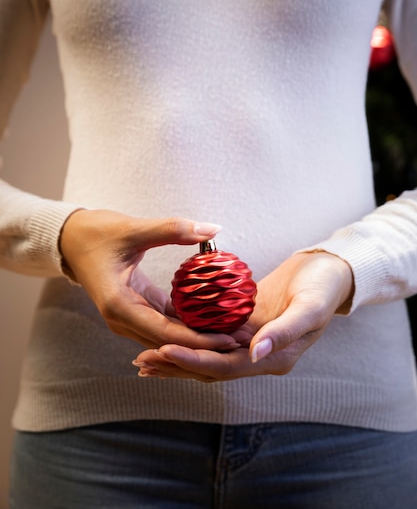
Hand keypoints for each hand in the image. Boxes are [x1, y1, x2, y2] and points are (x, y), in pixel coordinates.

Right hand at [59, 209, 237, 350]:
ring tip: (235, 333)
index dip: (200, 339)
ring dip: (199, 337)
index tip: (230, 339)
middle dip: (206, 344)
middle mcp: (122, 320)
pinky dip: (188, 324)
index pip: (166, 332)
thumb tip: (213, 228)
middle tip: (243, 339)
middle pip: (170, 342)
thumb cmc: (97, 233)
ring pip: (169, 337)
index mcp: (119, 306)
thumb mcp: (134, 229)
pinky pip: (165, 323)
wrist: (71, 239)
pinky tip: (215, 320)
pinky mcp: (135, 310)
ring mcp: (128, 318)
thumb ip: (173, 229)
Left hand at [133, 251, 353, 380]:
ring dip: (178, 355)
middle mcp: (259, 355)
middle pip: (210, 367)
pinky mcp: (244, 324)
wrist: (330, 271)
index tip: (163, 350)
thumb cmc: (323, 287)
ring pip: (207, 354)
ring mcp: (250, 340)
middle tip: (142, 359)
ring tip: (145, 354)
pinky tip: (167, 330)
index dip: (194, 361)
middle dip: (177, 364)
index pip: (226, 367)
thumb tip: (254, 353)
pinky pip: (212, 334)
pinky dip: (189, 336)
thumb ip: (283, 331)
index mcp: (275, 358)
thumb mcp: (309, 307)